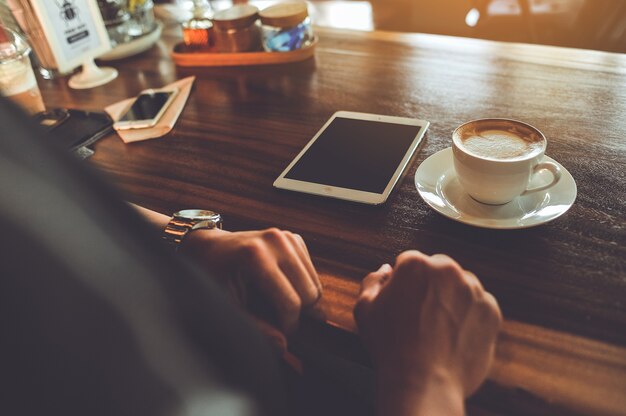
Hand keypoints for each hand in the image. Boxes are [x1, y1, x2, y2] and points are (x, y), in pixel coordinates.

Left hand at [180, 228, 321, 332]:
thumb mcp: (227, 306)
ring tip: (277, 304)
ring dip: (302, 301)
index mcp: (255, 256)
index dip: (288, 326)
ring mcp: (286, 237)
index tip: (278, 334)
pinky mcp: (294, 238)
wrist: (211, 249)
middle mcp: (275, 241)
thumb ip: (255, 328)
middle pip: (310, 293)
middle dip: (298, 314)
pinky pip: (312, 273)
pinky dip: (302, 286)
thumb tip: (282, 347)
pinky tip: (281, 287)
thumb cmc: (214, 278)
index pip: (291, 302)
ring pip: (315, 285)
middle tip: (277, 320)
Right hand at [354, 251, 501, 415]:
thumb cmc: (390, 346)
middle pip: (438, 270)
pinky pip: (479, 306)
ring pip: (461, 286)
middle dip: (430, 286)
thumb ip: (372, 282)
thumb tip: (386, 270)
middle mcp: (447, 270)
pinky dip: (470, 317)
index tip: (402, 302)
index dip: (403, 283)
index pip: (409, 262)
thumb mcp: (365, 309)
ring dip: (452, 299)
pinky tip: (454, 336)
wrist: (424, 383)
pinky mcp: (491, 311)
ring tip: (437, 329)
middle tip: (420, 315)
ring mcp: (473, 290)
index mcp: (415, 264)